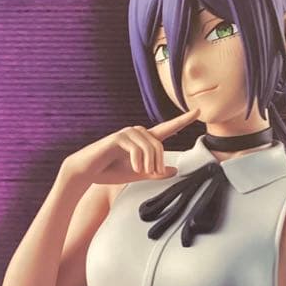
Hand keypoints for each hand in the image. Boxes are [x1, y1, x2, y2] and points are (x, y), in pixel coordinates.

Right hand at [61, 106, 200, 184]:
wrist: (87, 172)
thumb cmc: (110, 172)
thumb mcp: (138, 175)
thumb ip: (155, 172)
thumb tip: (175, 170)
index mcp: (144, 140)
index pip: (167, 129)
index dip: (183, 120)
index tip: (198, 111)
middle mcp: (137, 132)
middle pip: (160, 145)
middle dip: (158, 163)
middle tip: (151, 175)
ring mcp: (127, 132)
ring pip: (151, 147)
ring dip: (148, 164)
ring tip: (139, 172)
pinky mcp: (118, 137)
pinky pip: (137, 149)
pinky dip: (138, 162)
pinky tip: (132, 168)